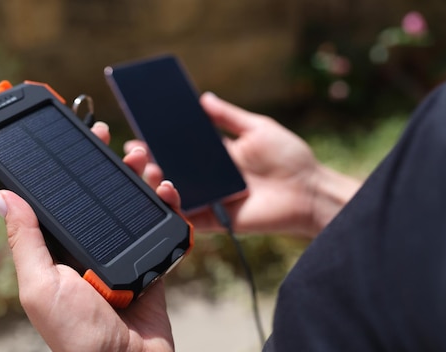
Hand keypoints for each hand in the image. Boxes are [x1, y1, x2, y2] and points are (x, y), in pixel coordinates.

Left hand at [0, 122, 176, 351]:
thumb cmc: (77, 335)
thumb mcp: (40, 284)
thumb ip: (24, 240)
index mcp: (61, 250)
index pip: (66, 198)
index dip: (74, 167)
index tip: (81, 138)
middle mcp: (91, 248)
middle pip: (104, 196)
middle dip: (114, 166)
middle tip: (120, 145)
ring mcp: (124, 255)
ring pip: (135, 206)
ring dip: (142, 179)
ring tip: (146, 164)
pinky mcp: (151, 264)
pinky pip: (162, 228)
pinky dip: (169, 207)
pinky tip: (168, 191)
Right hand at [125, 93, 360, 237]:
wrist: (309, 192)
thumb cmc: (290, 159)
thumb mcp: (258, 129)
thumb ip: (229, 116)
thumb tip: (204, 98)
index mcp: (216, 156)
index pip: (180, 148)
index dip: (158, 142)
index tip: (139, 133)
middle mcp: (209, 178)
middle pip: (171, 171)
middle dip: (149, 162)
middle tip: (136, 153)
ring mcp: (210, 199)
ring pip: (173, 194)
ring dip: (156, 183)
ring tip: (150, 169)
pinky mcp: (214, 220)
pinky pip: (187, 217)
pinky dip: (173, 207)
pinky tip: (166, 191)